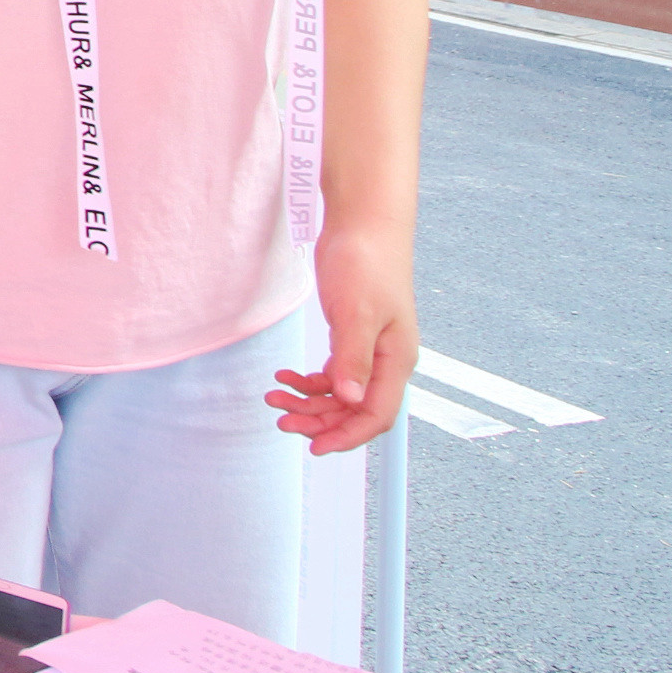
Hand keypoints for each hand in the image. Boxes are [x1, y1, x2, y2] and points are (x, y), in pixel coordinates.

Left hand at [269, 223, 415, 452]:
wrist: (363, 224)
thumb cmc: (366, 263)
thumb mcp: (356, 313)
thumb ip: (353, 359)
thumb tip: (350, 400)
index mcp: (396, 361)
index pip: (376, 415)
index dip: (346, 436)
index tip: (313, 447)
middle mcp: (387, 361)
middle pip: (355, 410)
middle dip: (319, 420)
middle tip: (281, 419)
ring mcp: (369, 350)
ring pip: (341, 394)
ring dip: (309, 401)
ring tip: (274, 397)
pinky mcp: (352, 336)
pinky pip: (333, 373)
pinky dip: (309, 380)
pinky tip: (284, 376)